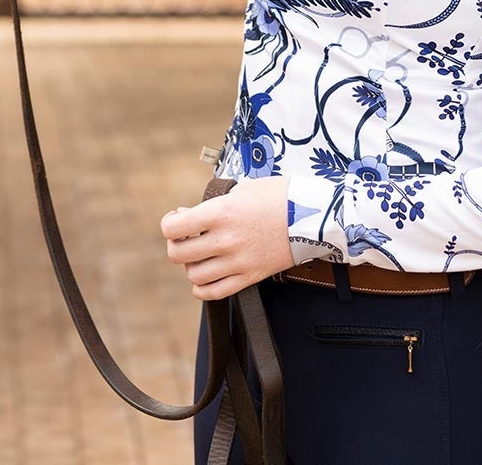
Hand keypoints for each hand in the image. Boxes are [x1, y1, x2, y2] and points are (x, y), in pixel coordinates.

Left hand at [161, 176, 293, 300]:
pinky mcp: (249, 277)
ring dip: (191, 265)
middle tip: (186, 237)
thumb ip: (214, 205)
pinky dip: (202, 288)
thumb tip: (189, 216)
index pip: (173, 228)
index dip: (169, 224)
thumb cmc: (277, 196)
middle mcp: (225, 239)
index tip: (178, 218)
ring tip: (201, 254)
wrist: (312, 216)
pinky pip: (214, 292)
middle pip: (178, 254)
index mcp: (220, 212)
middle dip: (176, 245)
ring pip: (194, 276)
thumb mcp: (241, 189)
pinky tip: (206, 275)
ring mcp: (237, 262)